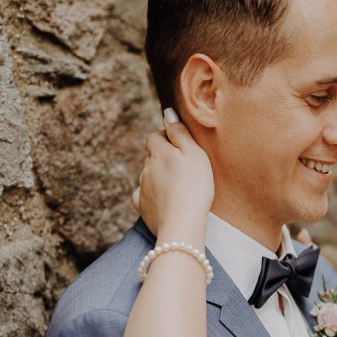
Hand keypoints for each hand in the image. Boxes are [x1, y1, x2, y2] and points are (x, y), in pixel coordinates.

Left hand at [133, 109, 214, 235]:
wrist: (182, 223)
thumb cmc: (194, 187)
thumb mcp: (195, 154)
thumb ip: (180, 132)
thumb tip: (168, 113)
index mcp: (159, 152)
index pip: (156, 136)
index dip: (168, 138)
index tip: (181, 147)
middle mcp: (147, 167)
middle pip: (152, 155)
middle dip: (163, 156)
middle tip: (182, 166)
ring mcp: (142, 186)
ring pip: (148, 174)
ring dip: (159, 175)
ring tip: (177, 185)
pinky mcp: (141, 205)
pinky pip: (143, 194)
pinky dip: (151, 193)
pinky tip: (162, 198)